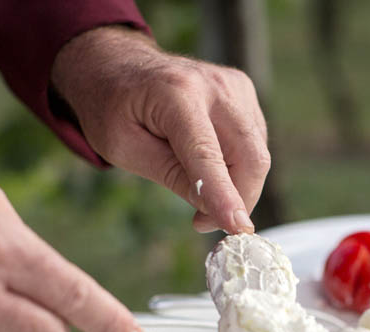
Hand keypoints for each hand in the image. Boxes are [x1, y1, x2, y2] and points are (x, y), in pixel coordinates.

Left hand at [51, 25, 269, 234]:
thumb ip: (170, 175)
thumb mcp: (123, 148)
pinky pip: (254, 144)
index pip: (207, 154)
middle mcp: (215, 85)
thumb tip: (214, 209)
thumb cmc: (112, 107)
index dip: (224, 194)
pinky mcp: (244, 93)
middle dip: (238, 200)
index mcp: (176, 93)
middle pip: (250, 156)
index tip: (238, 229)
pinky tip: (207, 164)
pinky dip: (237, 167)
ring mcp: (235, 86)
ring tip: (197, 189)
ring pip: (257, 155)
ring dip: (236, 186)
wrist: (118, 64)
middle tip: (204, 223)